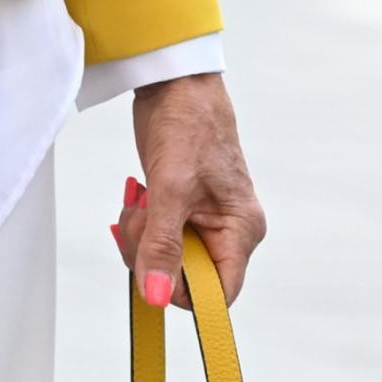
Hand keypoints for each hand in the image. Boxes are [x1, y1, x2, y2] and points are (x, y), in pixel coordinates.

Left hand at [111, 72, 264, 308]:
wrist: (174, 85)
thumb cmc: (188, 124)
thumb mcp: (170, 190)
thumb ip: (162, 246)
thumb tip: (155, 295)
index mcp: (241, 230)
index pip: (219, 293)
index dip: (183, 292)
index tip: (153, 275)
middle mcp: (229, 231)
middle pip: (186, 279)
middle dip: (153, 257)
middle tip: (142, 222)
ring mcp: (204, 222)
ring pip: (166, 260)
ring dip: (142, 239)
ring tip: (140, 204)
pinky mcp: (182, 212)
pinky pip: (157, 240)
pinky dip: (140, 227)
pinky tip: (139, 200)